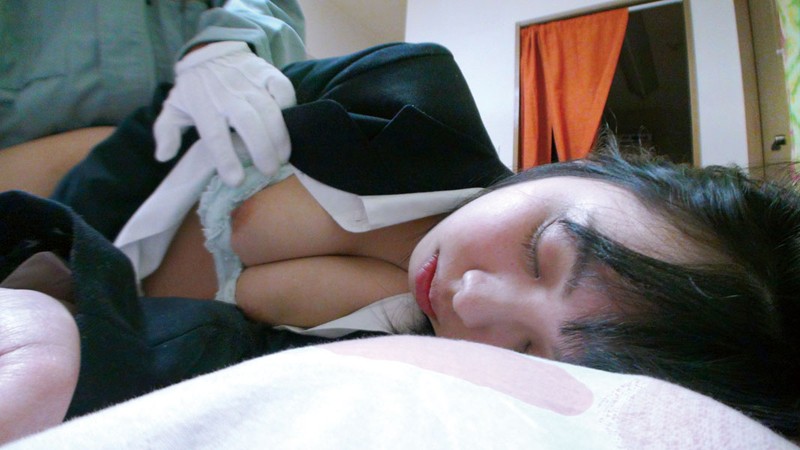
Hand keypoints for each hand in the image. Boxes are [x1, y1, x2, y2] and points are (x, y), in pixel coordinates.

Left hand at [153, 41, 295, 185]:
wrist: (210, 51)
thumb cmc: (195, 88)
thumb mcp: (174, 107)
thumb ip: (166, 132)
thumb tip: (163, 155)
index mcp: (203, 106)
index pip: (215, 136)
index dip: (226, 159)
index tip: (236, 180)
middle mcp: (227, 95)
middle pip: (248, 124)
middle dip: (261, 150)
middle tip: (269, 170)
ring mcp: (249, 82)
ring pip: (269, 110)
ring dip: (279, 136)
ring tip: (283, 156)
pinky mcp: (266, 72)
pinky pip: (282, 88)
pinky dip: (288, 105)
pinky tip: (289, 123)